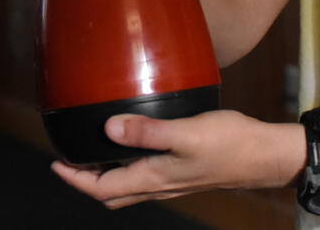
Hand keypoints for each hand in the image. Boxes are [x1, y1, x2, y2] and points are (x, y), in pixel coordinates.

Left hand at [50, 110, 305, 208]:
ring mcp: (172, 180)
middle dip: (86, 179)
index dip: (74, 179)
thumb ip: (147, 131)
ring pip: (127, 186)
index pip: (101, 188)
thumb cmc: (230, 144)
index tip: (55, 163)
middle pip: (111, 192)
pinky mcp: (183, 172)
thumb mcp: (186, 133)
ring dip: (106, 174)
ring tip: (93, 151)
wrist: (264, 155)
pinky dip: (128, 165)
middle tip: (69, 159)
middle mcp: (159, 184)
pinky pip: (145, 175)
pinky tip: (133, 143)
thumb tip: (109, 128)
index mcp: (153, 178)